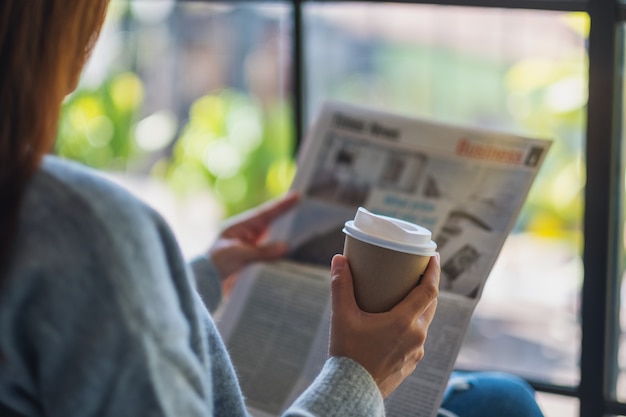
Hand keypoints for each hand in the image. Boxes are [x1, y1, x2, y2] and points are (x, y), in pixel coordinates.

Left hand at [208, 192, 299, 293]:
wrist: (204, 284)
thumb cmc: (214, 264)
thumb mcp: (236, 254)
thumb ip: (261, 251)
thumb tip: (285, 247)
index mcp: (240, 227)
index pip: (265, 214)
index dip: (281, 205)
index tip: (297, 196)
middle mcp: (248, 236)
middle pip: (273, 226)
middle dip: (289, 221)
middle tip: (308, 213)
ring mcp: (251, 249)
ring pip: (274, 242)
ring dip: (287, 240)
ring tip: (307, 234)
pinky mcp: (254, 264)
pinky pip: (271, 258)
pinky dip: (282, 257)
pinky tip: (294, 257)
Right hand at [328, 253, 439, 397]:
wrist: (351, 392)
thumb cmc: (347, 354)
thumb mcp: (342, 316)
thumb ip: (341, 286)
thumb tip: (338, 258)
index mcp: (405, 321)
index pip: (429, 290)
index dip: (434, 271)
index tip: (434, 256)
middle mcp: (417, 336)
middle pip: (430, 304)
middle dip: (427, 285)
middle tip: (418, 272)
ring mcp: (416, 352)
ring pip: (424, 322)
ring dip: (419, 307)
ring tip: (406, 296)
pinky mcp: (411, 364)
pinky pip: (417, 339)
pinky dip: (412, 326)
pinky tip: (398, 324)